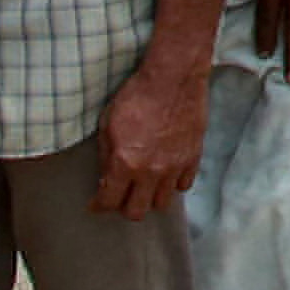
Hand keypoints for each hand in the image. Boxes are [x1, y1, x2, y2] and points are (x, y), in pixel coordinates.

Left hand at [90, 48, 210, 217]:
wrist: (173, 78)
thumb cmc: (136, 96)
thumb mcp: (108, 123)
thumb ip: (106, 155)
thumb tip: (106, 176)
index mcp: (125, 163)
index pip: (109, 200)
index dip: (99, 205)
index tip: (96, 203)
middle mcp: (150, 172)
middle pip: (136, 212)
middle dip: (124, 207)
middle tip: (120, 196)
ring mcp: (174, 168)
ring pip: (162, 204)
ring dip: (150, 198)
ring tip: (145, 187)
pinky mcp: (193, 158)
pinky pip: (183, 185)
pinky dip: (173, 184)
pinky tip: (166, 174)